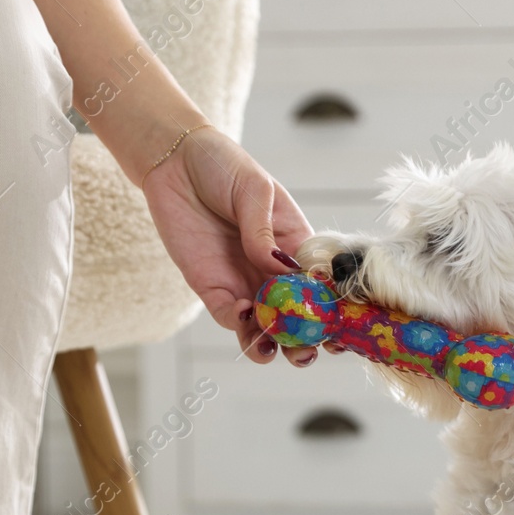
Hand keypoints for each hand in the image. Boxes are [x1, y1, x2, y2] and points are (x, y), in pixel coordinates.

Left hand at [141, 126, 315, 365]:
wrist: (175, 161)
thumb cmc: (224, 166)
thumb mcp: (254, 189)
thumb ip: (263, 230)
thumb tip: (276, 268)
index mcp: (295, 247)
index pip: (320, 286)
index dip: (332, 311)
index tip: (338, 329)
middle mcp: (273, 271)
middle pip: (294, 316)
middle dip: (302, 340)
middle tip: (305, 353)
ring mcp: (242, 281)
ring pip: (261, 325)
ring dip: (268, 344)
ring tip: (269, 351)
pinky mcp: (211, 286)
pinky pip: (226, 314)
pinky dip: (237, 322)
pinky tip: (243, 315)